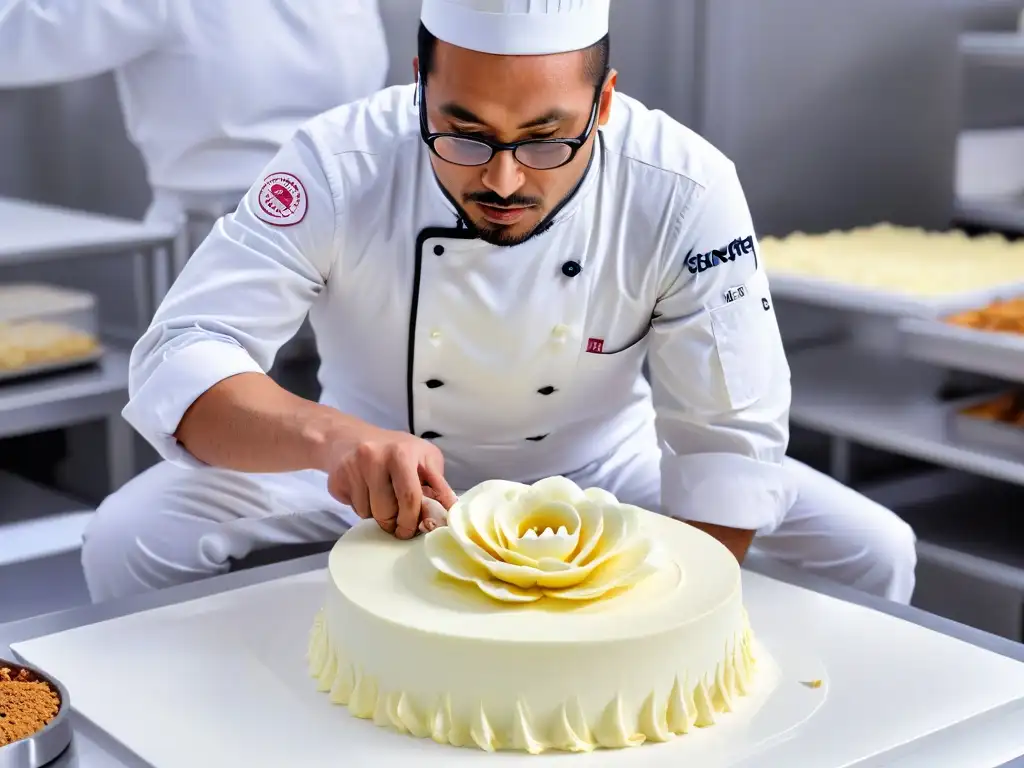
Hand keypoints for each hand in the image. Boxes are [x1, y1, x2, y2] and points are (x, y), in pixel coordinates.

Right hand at [324, 428, 457, 538]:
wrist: (349, 437)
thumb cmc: (395, 450)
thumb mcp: (424, 457)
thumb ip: (437, 483)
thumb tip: (449, 511)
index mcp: (401, 453)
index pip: (410, 497)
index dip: (414, 520)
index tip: (416, 530)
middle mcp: (374, 458)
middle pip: (388, 511)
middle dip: (397, 524)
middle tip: (401, 526)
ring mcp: (352, 469)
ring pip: (369, 514)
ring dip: (379, 516)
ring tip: (383, 500)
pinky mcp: (336, 480)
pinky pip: (353, 509)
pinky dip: (362, 508)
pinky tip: (365, 492)